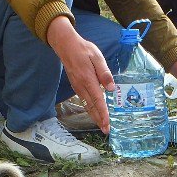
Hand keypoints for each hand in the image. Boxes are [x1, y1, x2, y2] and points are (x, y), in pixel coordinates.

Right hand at [47, 17, 114, 132]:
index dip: (103, 114)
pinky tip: (95, 113)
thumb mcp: (97, 57)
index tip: (107, 124)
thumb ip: (104, 73)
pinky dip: (90, 109)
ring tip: (101, 126)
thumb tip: (111, 88)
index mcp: (88, 80)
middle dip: (99, 120)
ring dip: (94, 116)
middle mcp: (82, 86)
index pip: (98, 100)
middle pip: (92, 107)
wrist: (66, 45)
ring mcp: (78, 87)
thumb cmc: (83, 49)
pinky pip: (84, 101)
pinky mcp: (76, 86)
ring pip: (87, 106)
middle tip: (106, 131)